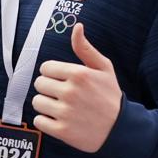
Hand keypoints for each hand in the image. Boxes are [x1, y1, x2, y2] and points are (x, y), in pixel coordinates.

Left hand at [30, 23, 121, 153]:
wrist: (120, 129)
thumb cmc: (110, 96)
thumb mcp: (104, 68)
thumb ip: (85, 48)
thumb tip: (77, 27)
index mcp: (79, 74)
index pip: (45, 68)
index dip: (52, 73)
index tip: (62, 80)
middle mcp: (71, 92)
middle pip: (39, 84)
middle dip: (48, 88)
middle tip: (62, 94)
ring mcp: (65, 112)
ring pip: (37, 102)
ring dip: (46, 104)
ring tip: (61, 107)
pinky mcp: (62, 131)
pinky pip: (39, 121)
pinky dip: (46, 121)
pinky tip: (59, 119)